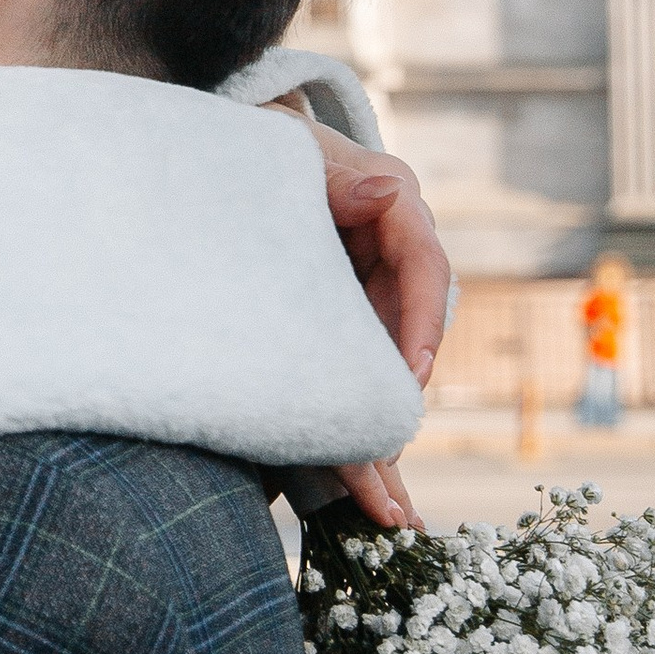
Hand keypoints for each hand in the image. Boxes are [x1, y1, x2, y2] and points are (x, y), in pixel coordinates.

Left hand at [268, 109, 443, 533]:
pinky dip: (352, 435)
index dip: (420, 323)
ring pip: (378, 375)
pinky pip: (350, 383)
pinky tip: (368, 498)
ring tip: (384, 511)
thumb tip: (388, 193)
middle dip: (393, 410)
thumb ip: (334, 178)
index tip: (408, 376)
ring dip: (376, 440)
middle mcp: (391, 257)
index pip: (423, 269)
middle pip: (404, 341)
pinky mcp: (339, 325)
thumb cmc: (261, 142)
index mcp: (392, 207)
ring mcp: (368, 294)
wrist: (231, 146)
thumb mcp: (291, 151)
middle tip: (386, 474)